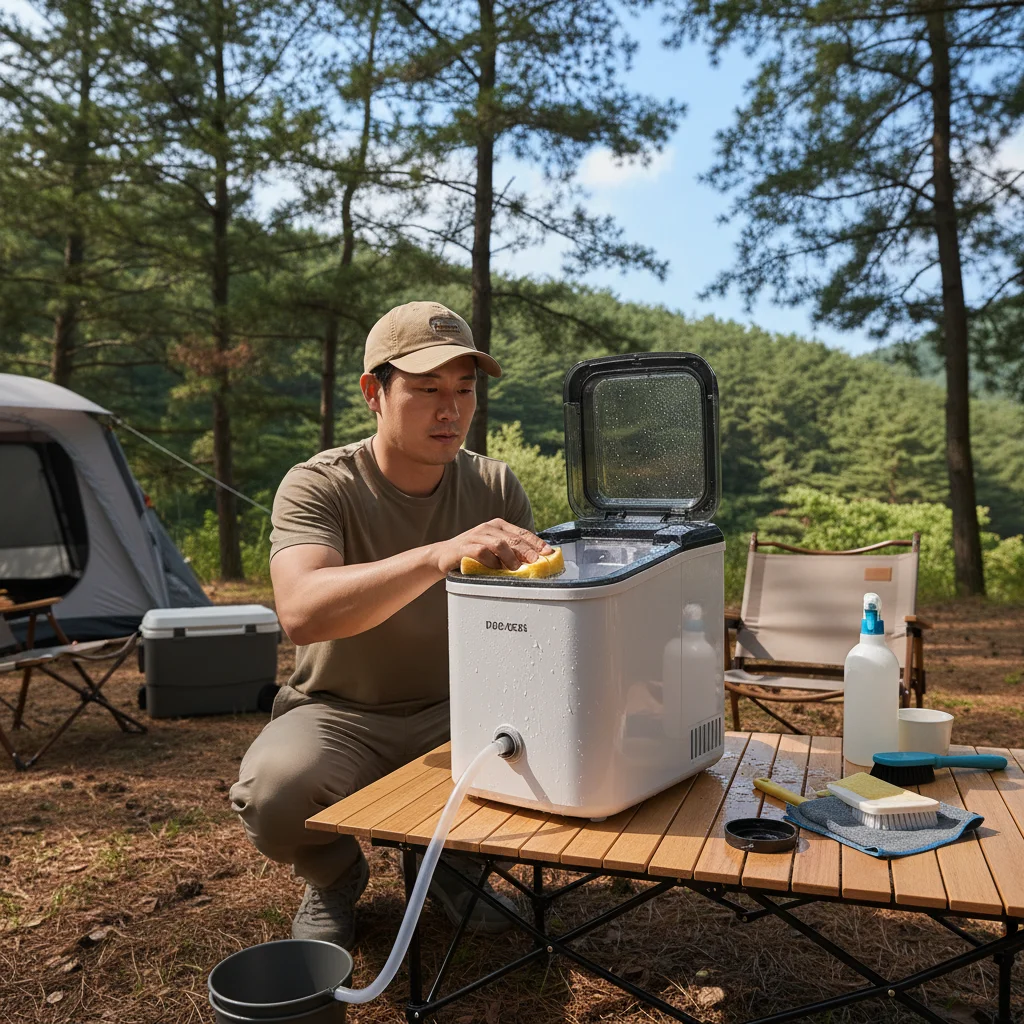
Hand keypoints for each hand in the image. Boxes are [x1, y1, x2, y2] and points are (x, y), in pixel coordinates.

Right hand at [433, 519, 553, 573]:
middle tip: (536, 562)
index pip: (522, 532)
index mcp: (498, 526)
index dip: (536, 542)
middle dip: (527, 550)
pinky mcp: (464, 547)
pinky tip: (496, 568)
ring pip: (499, 543)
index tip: (548, 552)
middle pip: (513, 538)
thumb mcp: (493, 549)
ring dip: (510, 557)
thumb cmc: (471, 553)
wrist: (443, 555)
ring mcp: (476, 536)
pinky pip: (481, 552)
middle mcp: (488, 527)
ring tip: (517, 568)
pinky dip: (491, 561)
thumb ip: (510, 552)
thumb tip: (533, 562)